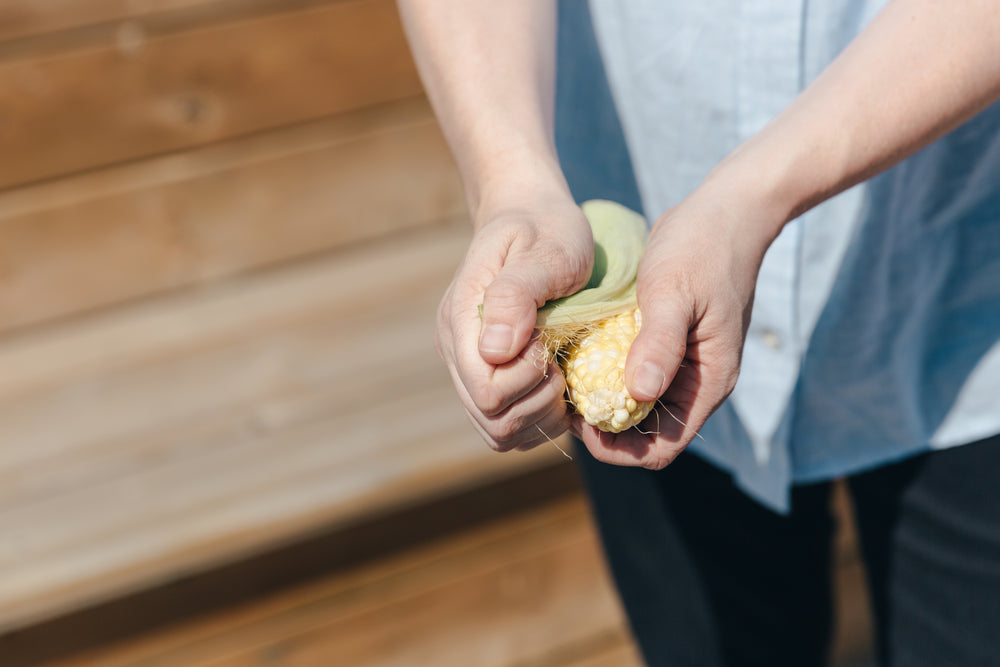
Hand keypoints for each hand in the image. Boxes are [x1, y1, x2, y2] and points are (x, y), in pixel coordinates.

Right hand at [436, 196, 593, 450]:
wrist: (531, 218)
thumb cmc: (545, 228)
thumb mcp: (544, 249)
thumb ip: (516, 294)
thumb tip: (495, 350)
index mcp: (461, 320)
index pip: (486, 390)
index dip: (527, 380)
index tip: (549, 343)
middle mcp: (456, 351)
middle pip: (491, 421)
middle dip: (537, 402)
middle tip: (559, 362)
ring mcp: (469, 368)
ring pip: (499, 433)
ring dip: (540, 416)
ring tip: (558, 374)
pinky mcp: (488, 379)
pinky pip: (509, 429)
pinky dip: (539, 420)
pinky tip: (556, 385)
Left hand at [571, 185, 776, 468]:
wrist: (726, 211)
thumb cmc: (702, 247)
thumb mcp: (674, 292)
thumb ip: (659, 343)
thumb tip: (638, 394)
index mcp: (708, 383)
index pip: (662, 448)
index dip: (618, 449)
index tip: (578, 422)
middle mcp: (697, 384)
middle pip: (645, 435)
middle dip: (603, 427)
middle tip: (561, 399)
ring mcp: (683, 365)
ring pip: (636, 406)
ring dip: (602, 401)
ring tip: (564, 379)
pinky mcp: (668, 344)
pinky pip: (635, 375)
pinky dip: (607, 374)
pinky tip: (579, 355)